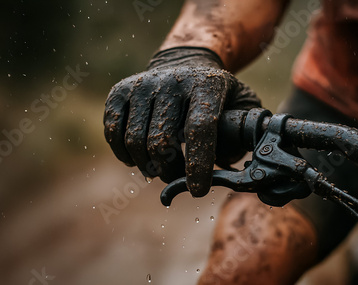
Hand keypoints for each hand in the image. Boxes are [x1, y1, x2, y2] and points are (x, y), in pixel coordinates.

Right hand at [104, 47, 260, 196]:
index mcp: (206, 84)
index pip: (199, 128)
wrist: (183, 62)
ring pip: (136, 141)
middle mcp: (171, 80)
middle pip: (162, 141)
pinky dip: (125, 154)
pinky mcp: (119, 91)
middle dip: (170, 172)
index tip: (198, 190)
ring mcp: (141, 84)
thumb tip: (231, 168)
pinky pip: (114, 133)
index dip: (198, 164)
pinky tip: (139, 158)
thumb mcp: (240, 104)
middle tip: (177, 179)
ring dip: (147, 167)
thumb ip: (243, 134)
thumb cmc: (215, 95)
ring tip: (159, 170)